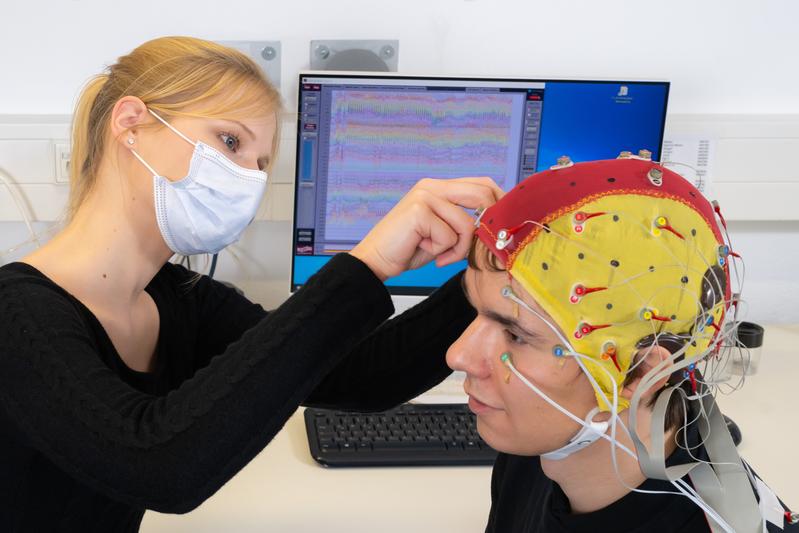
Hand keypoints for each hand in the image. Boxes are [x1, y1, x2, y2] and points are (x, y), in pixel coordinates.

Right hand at [350, 177, 503, 280]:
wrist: (376, 261)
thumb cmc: (409, 249)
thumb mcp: (443, 233)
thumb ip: (464, 223)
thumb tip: (495, 227)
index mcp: (439, 187)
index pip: (482, 184)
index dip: (499, 202)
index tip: (505, 224)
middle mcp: (432, 186)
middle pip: (481, 194)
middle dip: (486, 224)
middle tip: (477, 245)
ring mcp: (425, 195)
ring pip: (466, 223)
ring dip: (458, 248)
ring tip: (440, 255)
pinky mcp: (419, 210)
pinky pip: (450, 236)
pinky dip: (443, 252)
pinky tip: (424, 251)